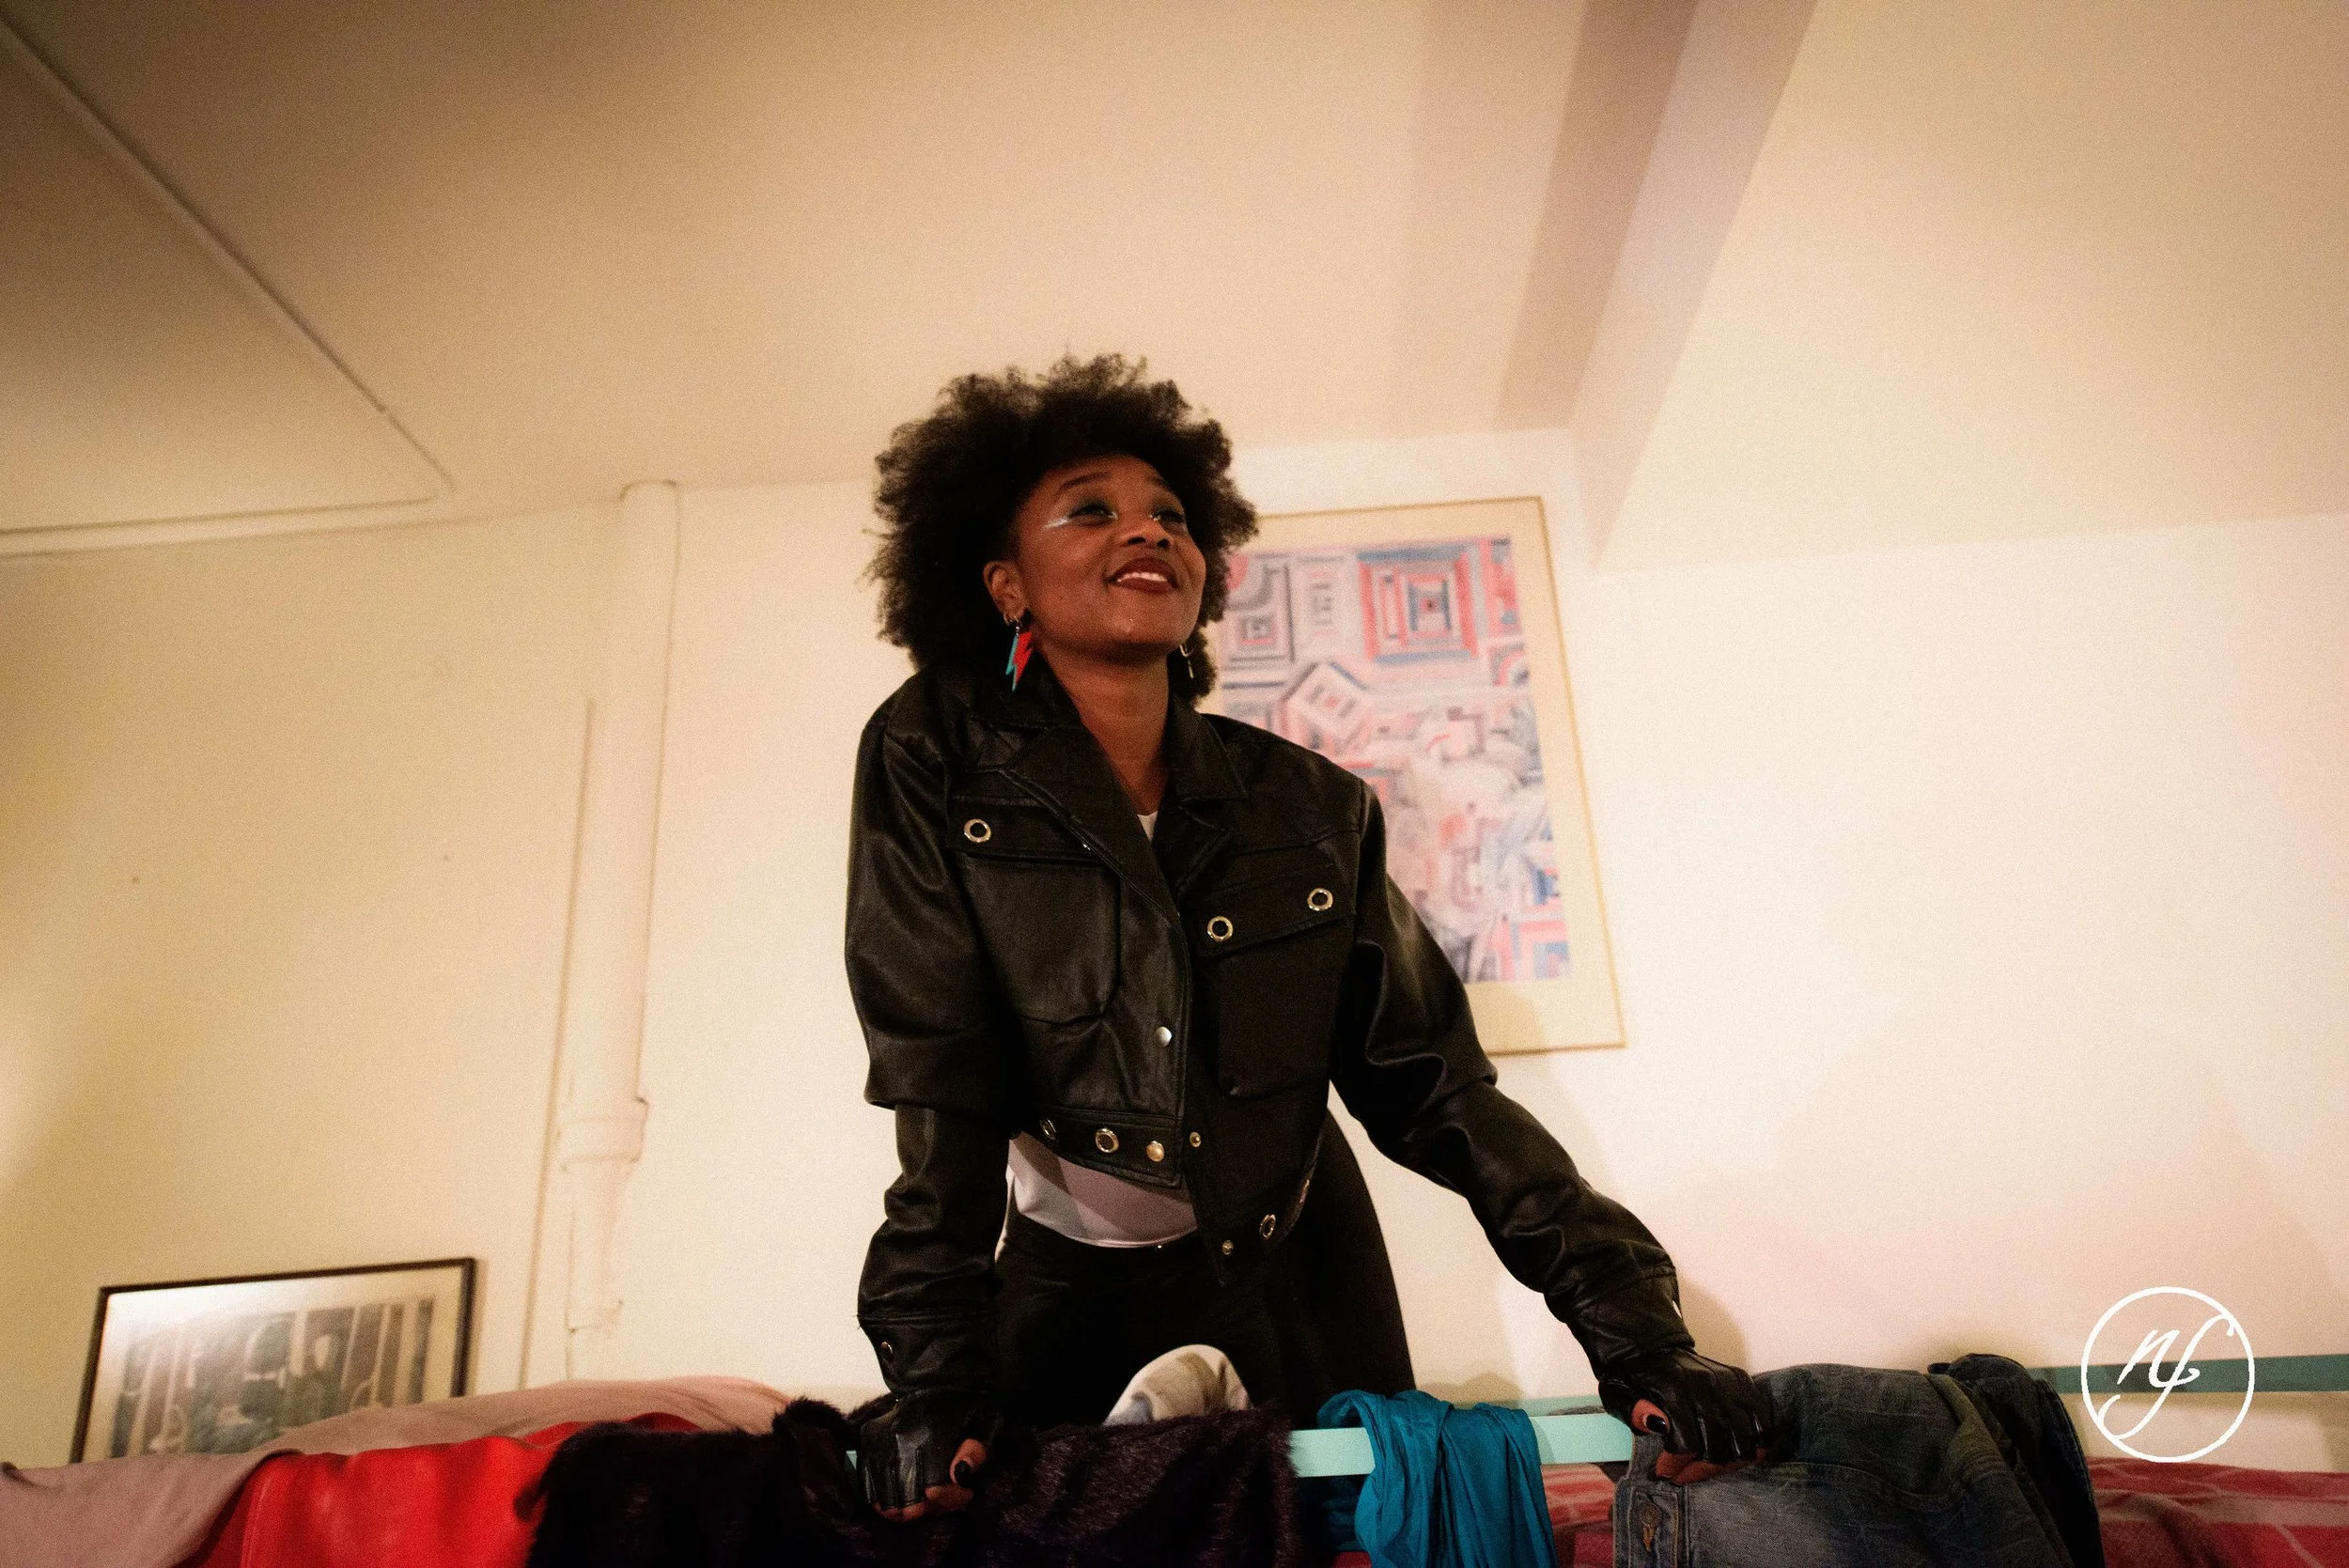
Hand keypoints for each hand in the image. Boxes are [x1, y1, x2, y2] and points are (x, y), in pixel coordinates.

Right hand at [858, 1391, 997, 1519]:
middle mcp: (899, 1441)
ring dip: (908, 1510)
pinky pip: (869, 1489)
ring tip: (926, 1497)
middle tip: (947, 1496)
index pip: (934, 1490)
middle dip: (932, 1508)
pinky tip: (904, 1494)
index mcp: (931, 1436)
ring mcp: (878, 1443)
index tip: (966, 1492)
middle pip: (909, 1503)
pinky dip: (886, 1500)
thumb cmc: (963, 1408)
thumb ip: (977, 1451)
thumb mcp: (984, 1424)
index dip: (951, 1499)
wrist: (932, 1380)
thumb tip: (959, 1475)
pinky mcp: (866, 1443)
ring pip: (886, 1502)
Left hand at [1599, 1347, 1772, 1465]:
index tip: (1665, 1474)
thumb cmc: (1633, 1376)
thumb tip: (1657, 1424)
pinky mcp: (1742, 1380)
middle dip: (1701, 1471)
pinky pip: (1764, 1421)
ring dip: (1730, 1464)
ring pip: (1745, 1440)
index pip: (1686, 1445)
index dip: (1676, 1467)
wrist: (1651, 1345)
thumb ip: (1632, 1411)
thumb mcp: (1617, 1393)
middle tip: (1686, 1476)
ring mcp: (1728, 1382)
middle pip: (1719, 1448)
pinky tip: (1738, 1453)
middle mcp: (1705, 1385)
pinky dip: (1758, 1443)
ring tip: (1711, 1467)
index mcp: (1673, 1389)